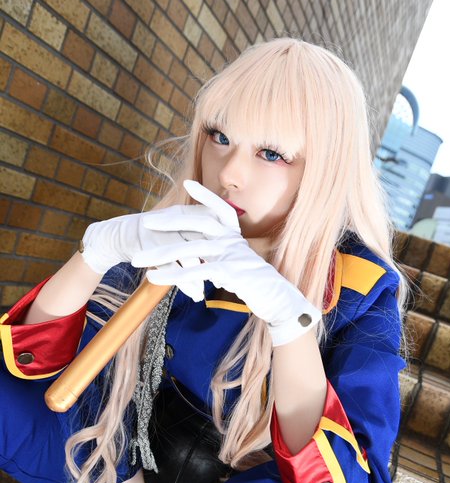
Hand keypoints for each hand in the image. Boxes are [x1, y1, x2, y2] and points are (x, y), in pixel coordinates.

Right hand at [80, 198, 228, 299]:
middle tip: (229, 278)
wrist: (120, 235)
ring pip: (188, 256)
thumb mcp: (176, 227)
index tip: (235, 262)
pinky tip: (195, 294)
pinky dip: (184, 282)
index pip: (211, 226)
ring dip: (201, 275)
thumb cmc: (154, 234)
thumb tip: (223, 243)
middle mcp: (176, 221)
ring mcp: (162, 234)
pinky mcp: (149, 247)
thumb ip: (198, 232)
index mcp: (184, 214)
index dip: (225, 244)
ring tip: (210, 289)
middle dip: (217, 261)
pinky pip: (171, 267)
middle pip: (203, 241)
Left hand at [136, 181, 320, 345]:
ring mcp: (231, 254)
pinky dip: (171, 275)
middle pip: (196, 222)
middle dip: (169, 221)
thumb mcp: (240, 265)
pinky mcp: (228, 272)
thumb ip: (224, 258)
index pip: (220, 208)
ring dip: (159, 254)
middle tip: (145, 222)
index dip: (205, 195)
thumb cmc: (257, 285)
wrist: (278, 300)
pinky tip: (153, 278)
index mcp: (235, 235)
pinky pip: (194, 271)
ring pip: (189, 249)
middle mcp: (232, 240)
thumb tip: (211, 264)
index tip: (188, 182)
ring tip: (137, 259)